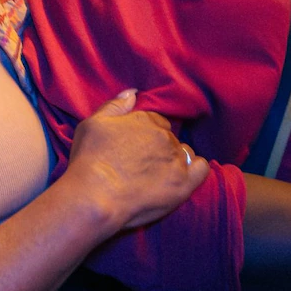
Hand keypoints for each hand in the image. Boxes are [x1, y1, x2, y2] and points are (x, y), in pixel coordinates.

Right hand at [64, 89, 208, 230]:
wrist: (94, 197)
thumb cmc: (88, 161)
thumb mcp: (92, 123)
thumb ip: (115, 105)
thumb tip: (133, 93)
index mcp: (146, 120)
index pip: (156, 122)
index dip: (147, 136)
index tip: (137, 149)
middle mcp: (164, 137)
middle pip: (170, 138)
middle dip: (160, 149)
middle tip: (143, 166)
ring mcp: (175, 160)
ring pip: (185, 153)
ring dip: (176, 160)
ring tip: (159, 175)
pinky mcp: (183, 184)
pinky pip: (202, 169)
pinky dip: (197, 169)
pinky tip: (185, 176)